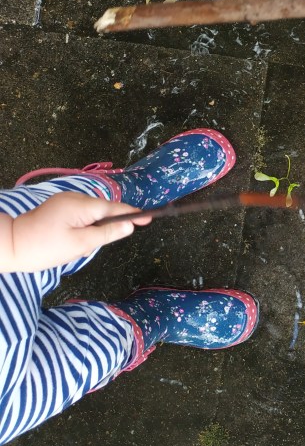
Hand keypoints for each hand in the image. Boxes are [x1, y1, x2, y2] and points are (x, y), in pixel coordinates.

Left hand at [0, 192, 151, 272]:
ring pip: (92, 213)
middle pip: (104, 209)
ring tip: (81, 246)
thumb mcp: (80, 244)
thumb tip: (129, 225)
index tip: (150, 218)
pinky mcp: (58, 207)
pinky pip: (80, 214)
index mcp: (82, 205)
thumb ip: (107, 234)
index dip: (134, 213)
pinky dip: (84, 226)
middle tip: (100, 245)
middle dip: (108, 225)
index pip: (116, 207)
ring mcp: (65, 201)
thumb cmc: (44, 248)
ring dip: (94, 227)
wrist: (9, 245)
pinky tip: (73, 239)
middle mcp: (75, 197)